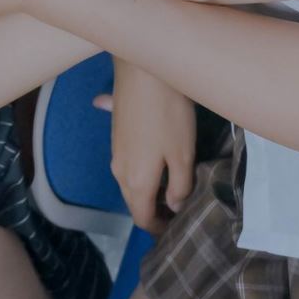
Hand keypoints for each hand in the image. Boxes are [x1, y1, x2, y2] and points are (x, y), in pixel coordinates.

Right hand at [95, 60, 196, 233]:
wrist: (143, 70)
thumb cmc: (168, 114)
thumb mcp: (183, 154)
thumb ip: (179, 186)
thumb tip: (173, 205)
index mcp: (136, 182)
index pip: (142, 218)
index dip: (158, 228)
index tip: (176, 228)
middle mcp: (119, 171)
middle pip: (134, 201)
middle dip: (154, 210)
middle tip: (178, 210)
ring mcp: (115, 151)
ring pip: (131, 181)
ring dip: (149, 189)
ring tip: (173, 185)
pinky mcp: (117, 133)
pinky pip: (128, 163)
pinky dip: (142, 170)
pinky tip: (156, 158)